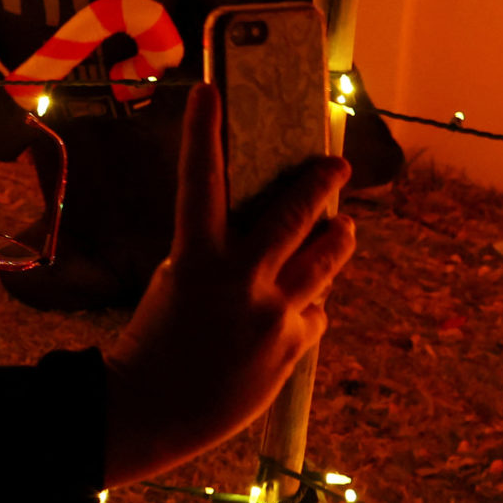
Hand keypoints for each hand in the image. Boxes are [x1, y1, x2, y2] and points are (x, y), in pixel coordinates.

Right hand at [102, 83, 355, 487]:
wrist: (156, 411)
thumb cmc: (158, 341)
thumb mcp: (178, 285)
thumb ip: (221, 258)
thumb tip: (277, 241)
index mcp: (195, 258)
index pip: (200, 181)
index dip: (203, 132)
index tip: (208, 91)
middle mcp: (240, 279)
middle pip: (298, 212)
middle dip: (323, 181)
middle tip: (338, 164)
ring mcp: (273, 312)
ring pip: (327, 258)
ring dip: (338, 239)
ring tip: (345, 230)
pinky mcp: (294, 344)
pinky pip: (313, 311)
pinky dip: (302, 308)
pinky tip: (285, 320)